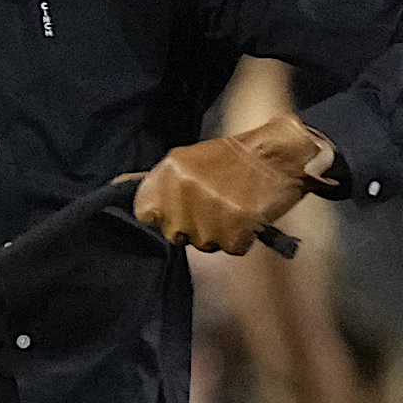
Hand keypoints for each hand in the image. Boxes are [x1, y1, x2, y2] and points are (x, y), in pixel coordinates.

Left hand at [131, 111, 330, 253]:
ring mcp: (207, 215)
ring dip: (219, 231)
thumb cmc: (237, 158)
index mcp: (169, 173)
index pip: (146, 214)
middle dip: (194, 225)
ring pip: (202, 244)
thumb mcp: (190, 159)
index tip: (180, 210)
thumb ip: (160, 182)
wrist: (282, 154)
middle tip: (217, 204)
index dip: (163, 216)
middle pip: (175, 233)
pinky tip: (249, 215)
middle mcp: (183, 194)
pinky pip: (231, 248)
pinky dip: (242, 237)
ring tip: (236, 205)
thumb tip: (121, 192)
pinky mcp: (233, 231)